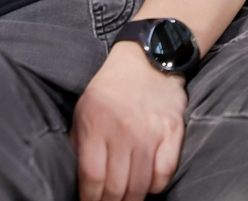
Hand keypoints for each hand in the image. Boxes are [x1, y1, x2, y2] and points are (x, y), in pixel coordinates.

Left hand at [69, 42, 185, 200]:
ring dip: (132, 199)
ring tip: (126, 199)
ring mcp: (151, 132)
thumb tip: (74, 176)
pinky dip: (156, 186)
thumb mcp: (84, 108)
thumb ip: (78, 141)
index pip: (93, 177)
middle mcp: (123, 130)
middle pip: (117, 186)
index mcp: (96, 123)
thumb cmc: (110, 88)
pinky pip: (165, 173)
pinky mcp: (173, 132)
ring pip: (141, 185)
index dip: (90, 199)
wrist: (147, 60)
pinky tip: (147, 184)